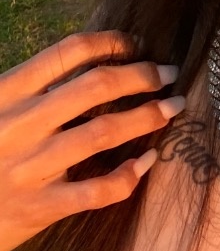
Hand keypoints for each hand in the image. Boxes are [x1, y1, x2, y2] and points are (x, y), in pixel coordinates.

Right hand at [0, 31, 184, 250]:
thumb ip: (33, 88)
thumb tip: (93, 60)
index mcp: (6, 93)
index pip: (68, 52)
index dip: (111, 42)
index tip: (137, 44)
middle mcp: (20, 125)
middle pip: (96, 86)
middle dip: (142, 75)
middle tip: (169, 73)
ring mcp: (31, 168)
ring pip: (105, 133)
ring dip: (148, 116)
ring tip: (172, 107)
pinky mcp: (40, 208)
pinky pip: (98, 190)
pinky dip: (130, 175)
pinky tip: (148, 161)